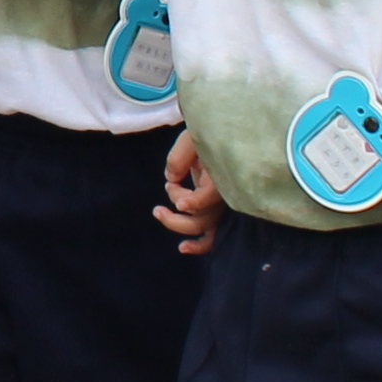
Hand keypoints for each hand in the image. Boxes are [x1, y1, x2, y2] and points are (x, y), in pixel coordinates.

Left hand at [155, 133, 224, 251]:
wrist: (220, 134)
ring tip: (158, 212)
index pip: (211, 197)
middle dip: (177, 220)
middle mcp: (224, 194)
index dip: (195, 202)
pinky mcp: (213, 206)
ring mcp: (219, 202)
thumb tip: (171, 180)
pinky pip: (212, 233)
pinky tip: (183, 248)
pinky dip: (200, 245)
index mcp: (222, 177)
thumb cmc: (206, 132)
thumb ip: (180, 157)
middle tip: (157, 210)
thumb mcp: (191, 137)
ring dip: (179, 226)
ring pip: (205, 228)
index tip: (180, 204)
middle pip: (204, 219)